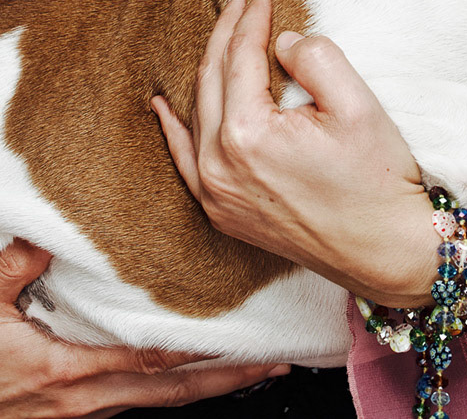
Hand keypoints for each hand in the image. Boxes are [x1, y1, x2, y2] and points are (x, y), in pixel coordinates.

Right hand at [0, 238, 289, 417]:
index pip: (152, 357)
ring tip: (247, 370)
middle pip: (172, 390)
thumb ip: (14, 269)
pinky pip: (134, 402)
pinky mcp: (75, 414)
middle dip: (227, 380)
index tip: (244, 337)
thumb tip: (46, 235)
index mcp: (69, 371)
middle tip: (272, 363)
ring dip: (204, 386)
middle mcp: (86, 398)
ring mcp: (82, 412)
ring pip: (157, 401)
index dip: (200, 349)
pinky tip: (187, 375)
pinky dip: (168, 390)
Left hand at [153, 0, 437, 306]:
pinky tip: (164, 106)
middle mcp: (219, 166)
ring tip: (222, 33)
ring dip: (208, 68)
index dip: (251, 19)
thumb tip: (282, 43)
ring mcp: (216, 194)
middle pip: (210, 79)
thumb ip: (316, 58)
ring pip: (197, 113)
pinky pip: (187, 159)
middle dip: (225, 33)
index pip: (239, 58)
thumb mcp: (359, 105)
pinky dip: (176, 127)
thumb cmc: (379, 180)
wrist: (387, 251)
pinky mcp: (224, 212)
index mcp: (248, 135)